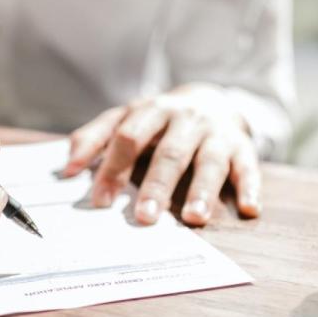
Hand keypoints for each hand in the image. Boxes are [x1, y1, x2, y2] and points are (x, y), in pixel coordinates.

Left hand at [63, 83, 261, 225]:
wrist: (213, 98)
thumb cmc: (161, 119)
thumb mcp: (127, 118)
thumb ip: (95, 137)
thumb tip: (67, 167)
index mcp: (152, 111)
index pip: (128, 138)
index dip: (113, 168)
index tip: (100, 200)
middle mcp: (186, 120)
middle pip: (169, 153)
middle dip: (156, 185)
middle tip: (145, 216)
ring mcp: (217, 134)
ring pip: (209, 162)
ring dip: (202, 191)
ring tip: (193, 218)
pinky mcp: (243, 148)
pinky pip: (249, 168)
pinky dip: (250, 188)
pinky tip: (249, 208)